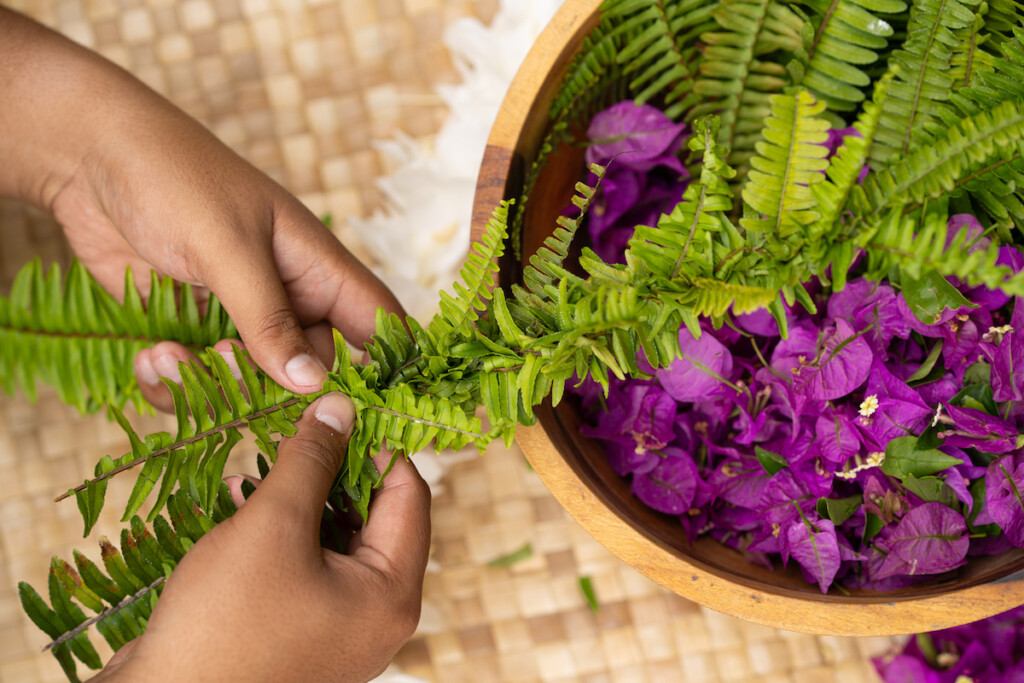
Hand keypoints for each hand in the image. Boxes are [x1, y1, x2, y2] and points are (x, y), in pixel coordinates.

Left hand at [0, 8, 403, 403]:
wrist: (86, 155)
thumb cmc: (173, 177)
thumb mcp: (227, 246)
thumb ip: (268, 317)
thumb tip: (312, 384)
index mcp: (317, 268)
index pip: (378, 325)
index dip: (386, 370)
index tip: (363, 413)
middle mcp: (286, 298)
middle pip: (312, 371)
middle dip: (273, 390)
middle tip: (222, 367)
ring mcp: (237, 318)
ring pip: (252, 386)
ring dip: (213, 387)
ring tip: (169, 356)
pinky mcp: (189, 332)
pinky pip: (199, 383)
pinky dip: (175, 385)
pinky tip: (150, 358)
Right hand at [91, 392, 431, 682]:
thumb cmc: (224, 622)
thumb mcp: (272, 526)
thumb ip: (312, 461)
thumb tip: (341, 407)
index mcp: (392, 593)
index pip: (410, 494)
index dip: (377, 444)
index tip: (339, 410)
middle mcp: (377, 615)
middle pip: (376, 516)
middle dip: (334, 470)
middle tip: (296, 432)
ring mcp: (340, 629)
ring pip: (336, 538)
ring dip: (302, 498)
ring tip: (263, 464)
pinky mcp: (301, 633)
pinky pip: (307, 566)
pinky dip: (282, 533)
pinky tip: (243, 502)